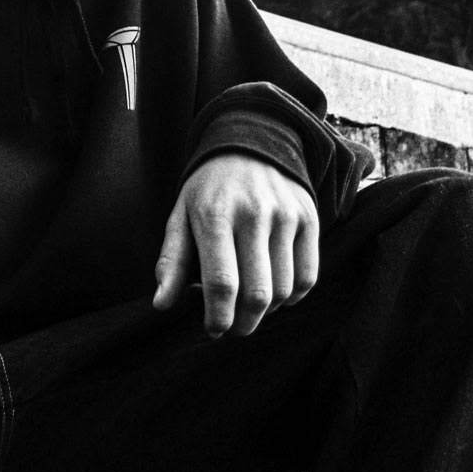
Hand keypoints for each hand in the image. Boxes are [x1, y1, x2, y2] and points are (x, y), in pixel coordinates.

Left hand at [152, 154, 318, 336]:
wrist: (251, 143)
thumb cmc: (209, 189)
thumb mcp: (180, 216)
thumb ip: (171, 261)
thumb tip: (162, 304)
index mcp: (215, 214)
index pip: (222, 283)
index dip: (218, 317)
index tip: (213, 329)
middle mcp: (254, 214)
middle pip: (257, 293)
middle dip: (244, 323)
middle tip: (233, 327)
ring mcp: (286, 215)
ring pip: (284, 290)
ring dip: (267, 311)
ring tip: (250, 306)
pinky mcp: (310, 218)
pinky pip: (308, 277)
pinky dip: (292, 296)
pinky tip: (276, 291)